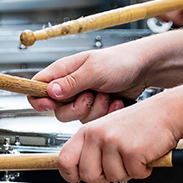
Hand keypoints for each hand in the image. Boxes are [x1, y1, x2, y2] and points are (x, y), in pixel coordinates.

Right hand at [27, 43, 149, 122]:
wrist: (145, 69)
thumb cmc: (120, 61)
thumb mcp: (94, 70)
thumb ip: (71, 82)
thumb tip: (50, 91)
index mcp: (63, 71)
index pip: (37, 86)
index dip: (39, 99)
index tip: (50, 105)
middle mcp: (70, 85)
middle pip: (57, 110)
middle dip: (76, 108)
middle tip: (91, 96)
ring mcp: (82, 98)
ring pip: (76, 117)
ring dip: (94, 110)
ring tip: (107, 95)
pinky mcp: (95, 108)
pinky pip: (92, 121)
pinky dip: (104, 113)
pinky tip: (115, 102)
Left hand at [58, 96, 181, 182]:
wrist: (167, 113)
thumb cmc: (140, 123)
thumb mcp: (107, 131)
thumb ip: (92, 149)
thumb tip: (80, 172)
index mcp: (88, 131)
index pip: (65, 160)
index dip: (70, 174)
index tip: (77, 177)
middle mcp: (97, 135)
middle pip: (88, 175)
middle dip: (105, 177)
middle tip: (118, 165)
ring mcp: (113, 142)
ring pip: (112, 177)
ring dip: (128, 172)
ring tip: (134, 155)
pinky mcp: (131, 151)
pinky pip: (133, 175)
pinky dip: (143, 170)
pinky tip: (145, 155)